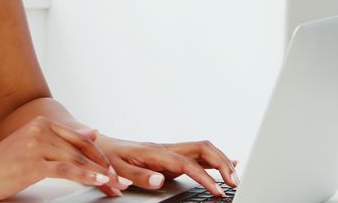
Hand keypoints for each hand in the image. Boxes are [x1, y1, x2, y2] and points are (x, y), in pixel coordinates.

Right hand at [0, 116, 126, 200]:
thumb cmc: (1, 164)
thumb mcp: (32, 146)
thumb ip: (61, 139)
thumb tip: (91, 133)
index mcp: (41, 123)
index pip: (80, 139)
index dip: (99, 155)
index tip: (113, 170)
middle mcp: (40, 130)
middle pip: (82, 149)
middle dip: (105, 167)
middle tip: (121, 180)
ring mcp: (36, 145)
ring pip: (77, 160)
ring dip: (100, 174)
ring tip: (115, 185)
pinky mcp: (33, 163)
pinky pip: (66, 169)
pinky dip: (85, 176)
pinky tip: (98, 181)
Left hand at [95, 135, 238, 197]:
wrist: (101, 146)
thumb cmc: (109, 157)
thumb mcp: (117, 169)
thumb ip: (138, 175)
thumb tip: (159, 180)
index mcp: (155, 152)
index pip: (187, 163)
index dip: (204, 176)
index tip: (216, 190)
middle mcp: (166, 149)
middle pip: (202, 148)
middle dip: (222, 163)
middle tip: (235, 182)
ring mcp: (170, 151)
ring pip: (203, 150)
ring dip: (222, 161)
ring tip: (235, 178)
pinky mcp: (171, 156)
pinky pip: (197, 155)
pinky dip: (215, 160)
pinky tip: (228, 165)